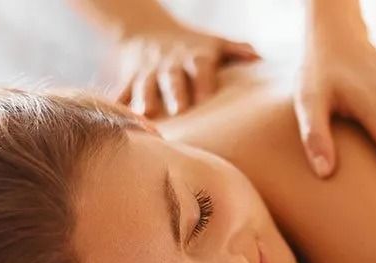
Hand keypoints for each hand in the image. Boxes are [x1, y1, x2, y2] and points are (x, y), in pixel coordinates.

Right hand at [113, 24, 259, 117]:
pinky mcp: (129, 79)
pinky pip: (122, 93)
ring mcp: (148, 72)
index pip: (200, 67)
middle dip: (175, 93)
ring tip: (146, 116)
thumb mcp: (214, 42)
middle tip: (180, 110)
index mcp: (195, 57)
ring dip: (145, 100)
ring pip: (145, 86)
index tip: (206, 98)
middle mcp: (170, 64)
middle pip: (172, 78)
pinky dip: (118, 106)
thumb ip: (236, 50)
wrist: (146, 29)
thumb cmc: (190, 44)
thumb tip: (259, 58)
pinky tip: (116, 121)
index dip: (203, 81)